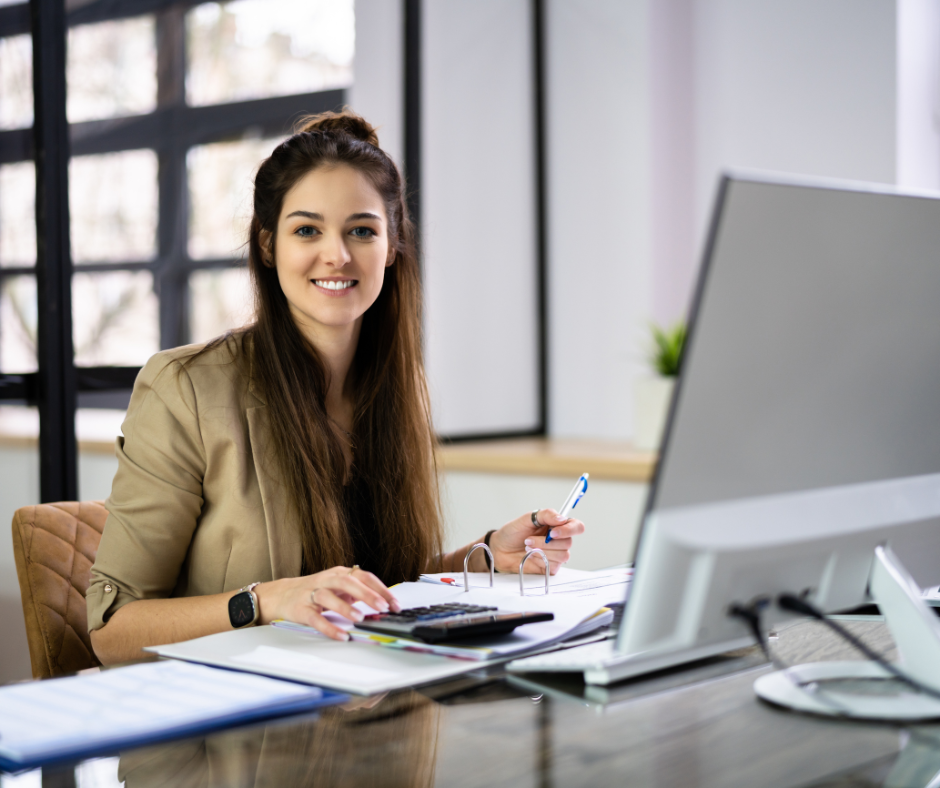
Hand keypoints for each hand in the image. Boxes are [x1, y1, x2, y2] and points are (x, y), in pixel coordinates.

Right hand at [253, 566, 401, 640]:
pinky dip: (329, 627)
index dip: (380, 589)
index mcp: (340, 573)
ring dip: (345, 607)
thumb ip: (359, 594)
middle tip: (381, 606)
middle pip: (347, 582)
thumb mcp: (339, 588)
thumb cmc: (317, 591)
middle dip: (366, 594)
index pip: (364, 577)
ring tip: (360, 618)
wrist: (283, 595)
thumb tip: (385, 605)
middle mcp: (327, 580)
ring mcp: (312, 594)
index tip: (394, 604)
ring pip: (328, 597)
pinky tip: (341, 635)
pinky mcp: (301, 610)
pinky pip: (315, 619)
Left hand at [487, 509, 585, 574]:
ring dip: (542, 550)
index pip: (576, 526)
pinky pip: (554, 565)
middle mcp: (559, 540)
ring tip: (528, 547)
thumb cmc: (512, 533)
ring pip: (563, 555)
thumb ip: (545, 515)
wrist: (500, 549)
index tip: (553, 532)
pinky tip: (531, 556)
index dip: (569, 530)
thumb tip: (562, 519)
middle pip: (569, 542)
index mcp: (557, 525)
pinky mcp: (550, 567)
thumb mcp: (526, 518)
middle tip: (529, 540)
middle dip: (547, 542)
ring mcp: (555, 554)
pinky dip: (541, 560)